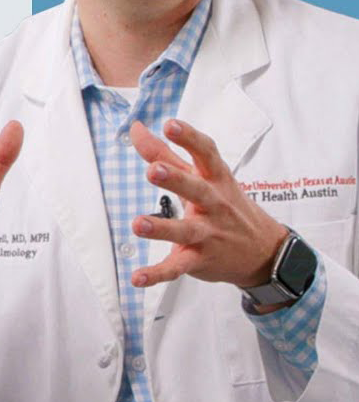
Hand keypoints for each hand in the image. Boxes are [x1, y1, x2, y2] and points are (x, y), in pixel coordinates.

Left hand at [128, 119, 287, 290]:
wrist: (264, 252)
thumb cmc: (225, 205)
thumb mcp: (203, 177)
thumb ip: (166, 154)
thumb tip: (136, 129)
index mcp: (215, 179)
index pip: (205, 154)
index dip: (189, 138)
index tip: (170, 124)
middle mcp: (214, 205)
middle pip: (196, 190)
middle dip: (175, 179)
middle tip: (153, 170)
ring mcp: (209, 234)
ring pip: (185, 231)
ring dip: (162, 228)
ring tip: (138, 224)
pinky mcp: (200, 260)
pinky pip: (178, 268)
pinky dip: (157, 274)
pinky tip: (137, 278)